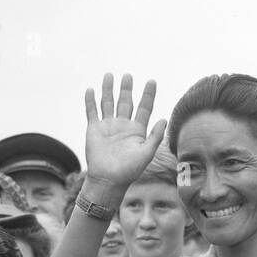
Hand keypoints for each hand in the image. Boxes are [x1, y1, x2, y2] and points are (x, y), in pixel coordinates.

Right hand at [82, 73, 166, 191]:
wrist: (108, 180)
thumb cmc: (129, 170)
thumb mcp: (146, 153)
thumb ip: (155, 136)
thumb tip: (165, 119)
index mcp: (137, 130)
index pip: (144, 108)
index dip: (148, 95)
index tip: (151, 81)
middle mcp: (123, 125)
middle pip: (126, 102)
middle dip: (126, 89)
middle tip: (128, 76)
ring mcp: (108, 126)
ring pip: (108, 103)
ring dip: (108, 90)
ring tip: (109, 75)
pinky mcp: (94, 130)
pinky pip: (92, 112)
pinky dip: (91, 101)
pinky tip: (91, 90)